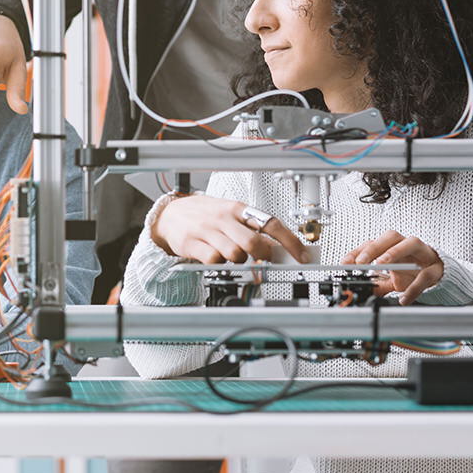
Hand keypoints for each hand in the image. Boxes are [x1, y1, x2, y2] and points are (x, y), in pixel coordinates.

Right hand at [152, 195, 307, 264]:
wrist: (170, 214)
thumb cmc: (205, 215)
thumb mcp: (230, 215)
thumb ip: (252, 229)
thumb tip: (280, 249)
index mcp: (237, 209)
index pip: (271, 223)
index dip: (290, 242)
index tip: (303, 256)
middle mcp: (223, 219)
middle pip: (254, 243)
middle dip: (263, 257)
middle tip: (263, 261)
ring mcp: (207, 231)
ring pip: (235, 254)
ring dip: (240, 261)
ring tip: (233, 256)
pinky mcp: (192, 244)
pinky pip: (214, 260)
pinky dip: (219, 264)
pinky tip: (216, 258)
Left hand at [342, 230, 443, 304]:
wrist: (439, 275)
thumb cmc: (413, 270)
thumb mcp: (391, 278)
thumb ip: (377, 283)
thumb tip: (363, 290)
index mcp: (393, 246)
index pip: (372, 242)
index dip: (358, 251)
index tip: (345, 262)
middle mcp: (407, 245)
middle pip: (390, 237)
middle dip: (374, 247)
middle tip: (361, 261)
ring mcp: (423, 254)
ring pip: (411, 244)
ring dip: (395, 251)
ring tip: (382, 263)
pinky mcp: (436, 268)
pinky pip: (425, 275)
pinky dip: (414, 287)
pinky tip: (404, 297)